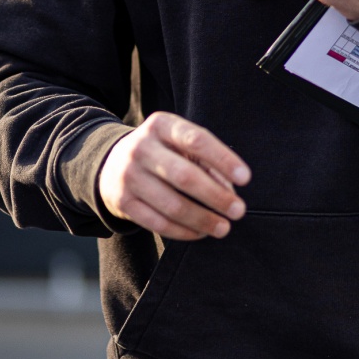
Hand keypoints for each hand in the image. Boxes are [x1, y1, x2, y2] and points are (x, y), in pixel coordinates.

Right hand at [99, 113, 250, 240]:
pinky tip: (200, 233)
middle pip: (185, 176)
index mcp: (161, 125)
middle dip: (216, 197)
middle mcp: (141, 148)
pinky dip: (183, 231)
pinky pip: (157, 223)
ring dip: (202, 220)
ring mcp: (128, 175)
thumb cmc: (162, 152)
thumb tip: (229, 192)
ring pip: (172, 205)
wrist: (112, 162)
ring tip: (223, 227)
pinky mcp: (122, 201)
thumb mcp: (179, 144)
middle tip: (239, 211)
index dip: (223, 159)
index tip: (246, 178)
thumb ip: (206, 162)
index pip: (197, 140)